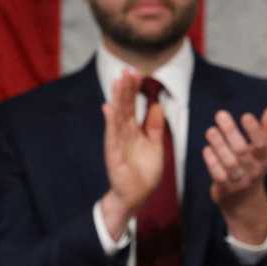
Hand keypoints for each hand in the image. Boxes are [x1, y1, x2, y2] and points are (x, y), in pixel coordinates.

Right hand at [100, 70, 165, 240]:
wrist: (137, 196)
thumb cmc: (144, 172)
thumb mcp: (155, 146)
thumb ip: (154, 126)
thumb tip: (156, 105)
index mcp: (134, 130)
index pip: (134, 105)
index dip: (135, 89)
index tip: (138, 72)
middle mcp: (124, 133)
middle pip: (125, 106)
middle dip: (126, 88)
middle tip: (128, 69)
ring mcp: (117, 142)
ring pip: (117, 116)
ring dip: (117, 99)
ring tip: (118, 81)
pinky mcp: (113, 153)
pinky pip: (112, 135)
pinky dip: (111, 121)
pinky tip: (109, 107)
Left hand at [202, 107, 266, 244]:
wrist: (245, 202)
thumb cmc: (253, 169)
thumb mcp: (264, 152)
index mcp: (264, 159)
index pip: (262, 144)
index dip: (254, 130)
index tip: (245, 116)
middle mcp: (253, 170)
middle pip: (242, 151)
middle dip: (231, 131)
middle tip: (220, 115)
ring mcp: (239, 181)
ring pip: (229, 162)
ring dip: (218, 144)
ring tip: (211, 130)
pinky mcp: (226, 188)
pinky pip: (218, 174)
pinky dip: (211, 161)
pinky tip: (207, 149)